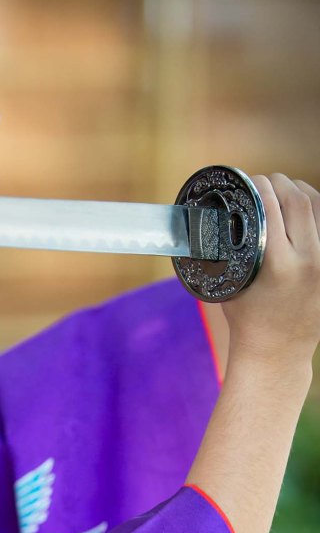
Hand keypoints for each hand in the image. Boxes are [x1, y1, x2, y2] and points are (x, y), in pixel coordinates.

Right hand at [221, 174, 319, 364]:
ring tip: (285, 189)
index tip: (249, 180)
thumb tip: (223, 214)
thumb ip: (231, 248)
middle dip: (281, 183)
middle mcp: (309, 261)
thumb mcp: (230, 282)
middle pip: (300, 200)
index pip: (273, 206)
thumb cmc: (245, 320)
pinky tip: (303, 206)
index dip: (260, 185)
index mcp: (278, 264)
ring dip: (301, 191)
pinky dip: (316, 209)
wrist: (276, 353)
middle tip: (265, 181)